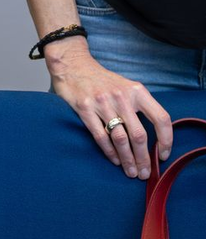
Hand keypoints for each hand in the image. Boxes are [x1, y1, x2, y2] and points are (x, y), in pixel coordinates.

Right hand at [46, 40, 171, 178]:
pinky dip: (109, 152)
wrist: (73, 64)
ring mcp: (102, 102)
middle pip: (139, 135)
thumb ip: (141, 107)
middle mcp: (121, 96)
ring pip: (120, 139)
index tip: (162, 155)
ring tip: (130, 171)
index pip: (160, 118)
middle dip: (143, 159)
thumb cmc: (103, 81)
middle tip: (144, 173)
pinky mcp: (85, 108)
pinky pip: (100, 136)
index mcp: (136, 91)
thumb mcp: (127, 87)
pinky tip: (114, 160)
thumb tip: (155, 139)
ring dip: (127, 160)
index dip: (166, 141)